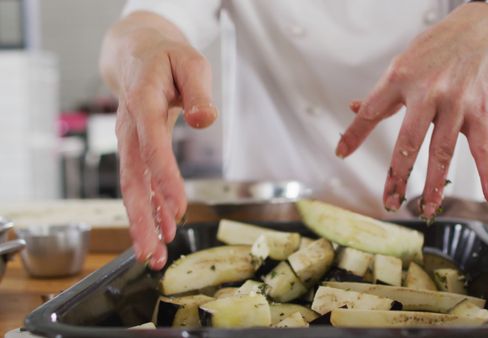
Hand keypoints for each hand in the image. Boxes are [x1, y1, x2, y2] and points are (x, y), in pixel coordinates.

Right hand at [103, 14, 216, 268]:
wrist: (136, 53)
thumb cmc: (168, 58)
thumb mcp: (190, 63)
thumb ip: (198, 92)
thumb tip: (205, 120)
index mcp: (143, 103)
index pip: (153, 147)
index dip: (165, 180)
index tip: (179, 211)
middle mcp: (130, 127)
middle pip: (132, 179)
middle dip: (141, 220)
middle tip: (151, 254)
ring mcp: (129, 141)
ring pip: (133, 188)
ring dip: (143, 224)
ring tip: (153, 257)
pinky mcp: (136, 149)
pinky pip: (141, 183)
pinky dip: (152, 208)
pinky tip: (163, 232)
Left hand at [336, 3, 487, 217]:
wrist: (485, 27)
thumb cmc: (441, 47)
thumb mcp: (404, 62)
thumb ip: (382, 92)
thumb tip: (353, 109)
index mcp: (401, 78)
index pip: (371, 110)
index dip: (355, 133)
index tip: (342, 153)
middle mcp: (428, 92)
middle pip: (408, 140)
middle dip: (398, 175)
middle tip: (390, 200)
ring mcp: (456, 102)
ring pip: (443, 150)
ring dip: (436, 183)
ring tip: (429, 208)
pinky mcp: (482, 110)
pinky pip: (484, 148)